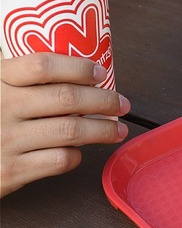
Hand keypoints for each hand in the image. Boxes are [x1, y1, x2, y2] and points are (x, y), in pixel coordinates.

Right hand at [1, 53, 130, 196]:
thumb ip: (16, 74)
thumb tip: (70, 55)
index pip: (42, 65)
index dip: (78, 67)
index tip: (100, 73)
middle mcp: (1, 107)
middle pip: (66, 99)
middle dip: (104, 101)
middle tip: (123, 103)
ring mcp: (5, 141)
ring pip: (71, 131)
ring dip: (103, 130)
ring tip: (118, 129)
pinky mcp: (10, 172)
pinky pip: (59, 160)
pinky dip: (77, 155)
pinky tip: (79, 151)